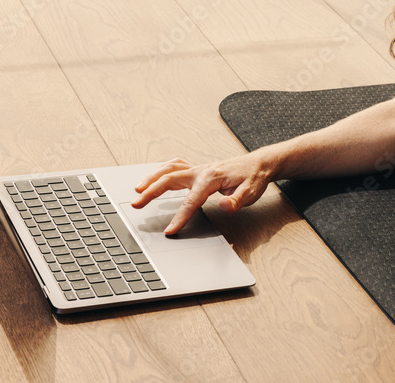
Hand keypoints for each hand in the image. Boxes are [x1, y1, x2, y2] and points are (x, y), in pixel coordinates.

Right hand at [132, 153, 273, 234]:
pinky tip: (154, 177)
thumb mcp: (250, 193)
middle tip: (136, 204)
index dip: (179, 217)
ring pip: (168, 169)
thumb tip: (224, 206)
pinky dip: (161, 170)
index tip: (169, 231)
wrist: (258, 164)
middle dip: (151, 192)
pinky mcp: (198, 169)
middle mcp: (201, 171)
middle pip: (170, 179)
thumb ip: (236, 201)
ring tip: (137, 190)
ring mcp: (198, 168)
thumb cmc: (253, 178)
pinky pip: (175, 165)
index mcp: (211, 178)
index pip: (191, 201)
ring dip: (151, 178)